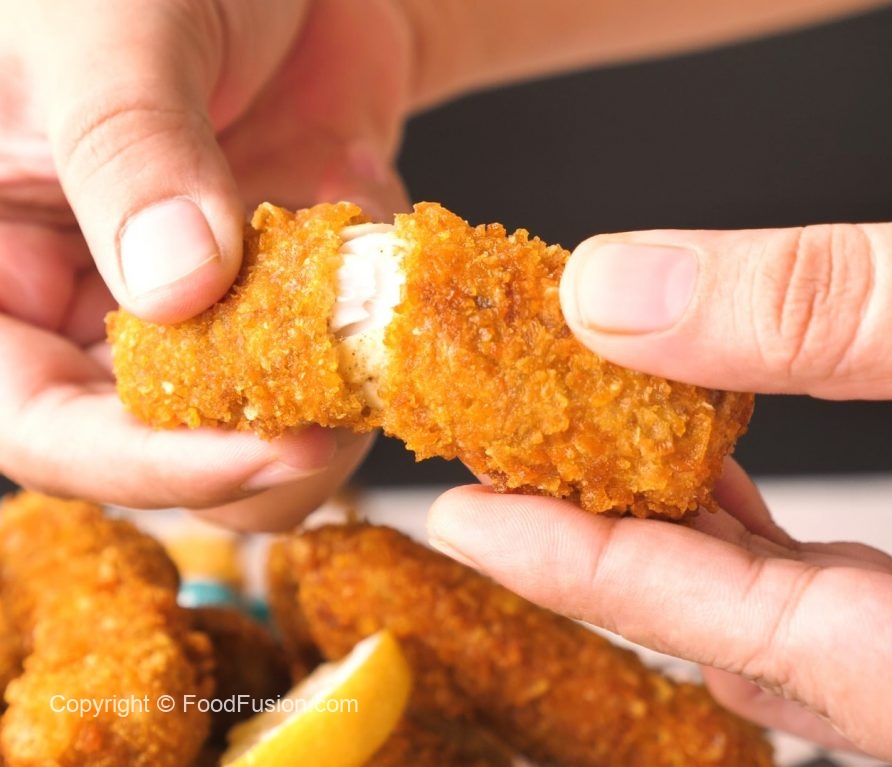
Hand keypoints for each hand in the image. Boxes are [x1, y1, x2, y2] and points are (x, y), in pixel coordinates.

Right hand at [0, 0, 414, 527]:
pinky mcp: (277, 300)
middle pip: (160, 449)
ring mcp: (191, 311)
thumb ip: (127, 147)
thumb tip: (177, 289)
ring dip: (332, 399)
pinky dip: (371, 335)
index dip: (149, 462)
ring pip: (256, 428)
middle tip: (351, 407)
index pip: (39, 423)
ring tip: (372, 318)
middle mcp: (84, 306)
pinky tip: (375, 234)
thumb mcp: (109, 25)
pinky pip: (331, 365)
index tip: (271, 452)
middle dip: (266, 444)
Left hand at [428, 214, 891, 765]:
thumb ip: (861, 311)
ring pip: (787, 614)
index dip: (594, 573)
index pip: (755, 639)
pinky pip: (838, 582)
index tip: (468, 516)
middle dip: (612, 541)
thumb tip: (634, 295)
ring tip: (583, 436)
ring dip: (678, 523)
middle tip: (504, 455)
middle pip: (748, 638)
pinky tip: (705, 449)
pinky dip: (754, 519)